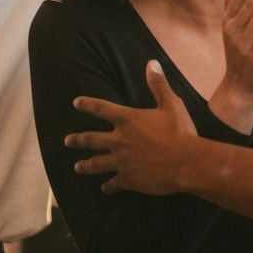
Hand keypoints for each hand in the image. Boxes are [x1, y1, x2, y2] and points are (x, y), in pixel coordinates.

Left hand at [66, 60, 198, 194]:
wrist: (185, 162)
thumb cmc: (180, 131)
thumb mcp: (171, 104)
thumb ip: (158, 85)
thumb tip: (151, 63)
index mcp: (128, 120)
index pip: (102, 109)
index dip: (88, 104)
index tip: (76, 102)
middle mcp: (119, 141)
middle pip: (91, 140)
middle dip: (78, 140)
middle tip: (67, 141)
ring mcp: (121, 162)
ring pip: (96, 164)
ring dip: (85, 165)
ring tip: (77, 167)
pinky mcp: (128, 179)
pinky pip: (113, 184)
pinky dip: (108, 186)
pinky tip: (104, 189)